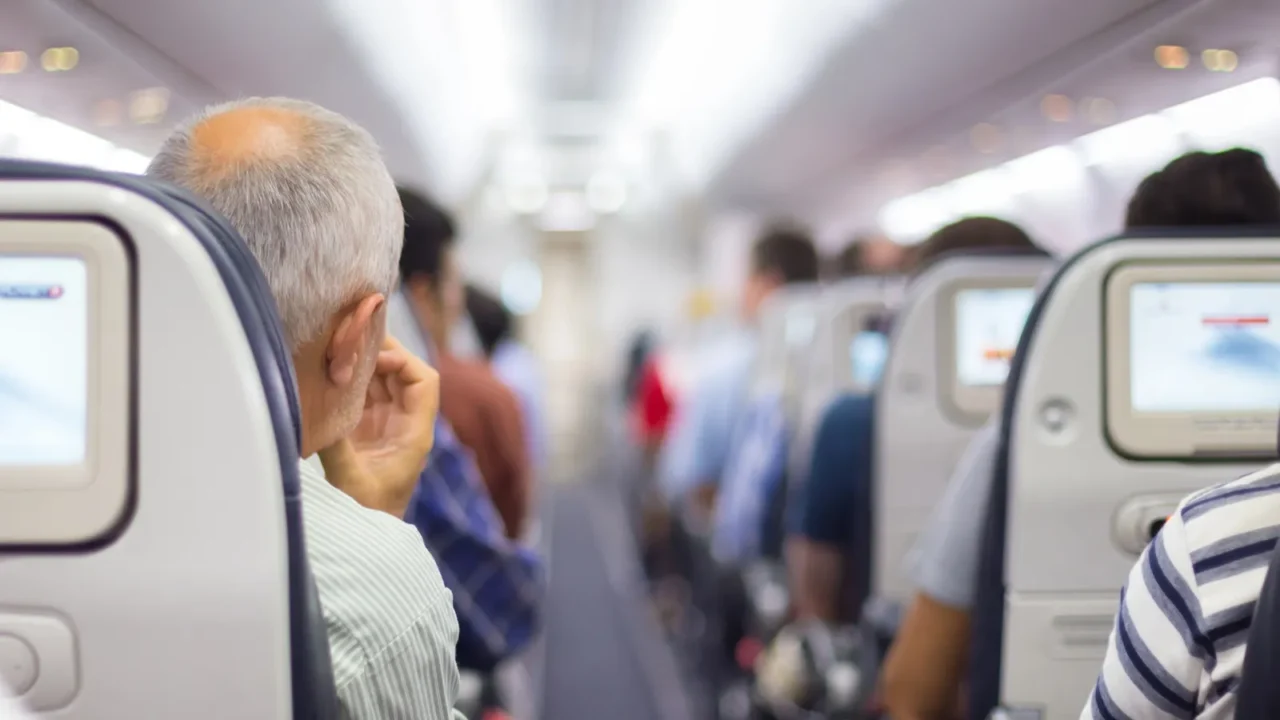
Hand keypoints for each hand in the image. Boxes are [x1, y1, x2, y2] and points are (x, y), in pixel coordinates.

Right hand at [320, 336, 439, 516]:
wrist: (363, 540)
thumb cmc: (365, 516)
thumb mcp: (350, 482)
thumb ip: (336, 446)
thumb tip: (317, 411)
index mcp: (414, 434)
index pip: (425, 382)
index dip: (404, 361)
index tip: (373, 359)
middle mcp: (404, 423)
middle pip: (402, 373)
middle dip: (380, 352)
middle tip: (349, 339)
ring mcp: (385, 425)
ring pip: (382, 380)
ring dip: (362, 364)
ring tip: (336, 349)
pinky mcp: (364, 430)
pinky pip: (362, 394)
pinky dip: (349, 380)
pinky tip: (329, 370)